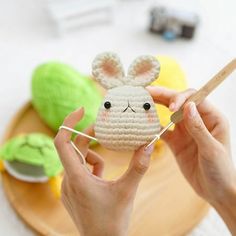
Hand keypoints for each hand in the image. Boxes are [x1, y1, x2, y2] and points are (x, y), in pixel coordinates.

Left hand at [54, 108, 153, 235]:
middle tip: (104, 129)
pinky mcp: (73, 190)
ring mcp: (68, 186)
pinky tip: (102, 178)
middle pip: (74, 148)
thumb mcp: (127, 191)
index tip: (81, 110)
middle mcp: (68, 180)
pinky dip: (92, 168)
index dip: (69, 123)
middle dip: (89, 137)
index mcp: (76, 178)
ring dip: (93, 156)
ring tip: (105, 170)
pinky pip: (80, 170)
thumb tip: (149, 146)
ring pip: (78, 160)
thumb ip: (138, 167)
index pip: (62, 142)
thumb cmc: (112, 221)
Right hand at [148, 86, 235, 233]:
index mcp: (212, 118)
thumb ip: (198, 128)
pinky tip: (143, 124)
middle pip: (179, 102)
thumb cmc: (221, 170)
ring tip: (142, 102)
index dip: (180, 98)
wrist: (216, 191)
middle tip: (147, 92)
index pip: (194, 98)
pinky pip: (162, 131)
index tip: (170, 108)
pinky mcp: (176, 141)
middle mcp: (197, 120)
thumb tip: (187, 106)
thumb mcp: (211, 149)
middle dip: (164, 96)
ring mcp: (185, 131)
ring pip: (168, 114)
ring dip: (156, 107)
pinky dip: (153, 127)